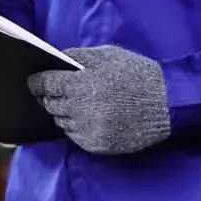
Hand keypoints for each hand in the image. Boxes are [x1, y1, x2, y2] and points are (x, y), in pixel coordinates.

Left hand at [27, 45, 171, 154]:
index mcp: (80, 84)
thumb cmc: (137, 74)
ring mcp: (87, 130)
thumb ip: (78, 56)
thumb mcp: (108, 55)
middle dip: (50, 97)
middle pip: (50, 104)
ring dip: (64, 112)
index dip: (36, 83)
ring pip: (61, 121)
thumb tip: (55, 59)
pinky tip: (89, 117)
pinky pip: (74, 136)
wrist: (166, 105)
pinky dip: (76, 127)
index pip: (45, 84)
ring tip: (77, 104)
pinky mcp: (95, 145)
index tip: (33, 82)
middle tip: (55, 92)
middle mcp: (79, 109)